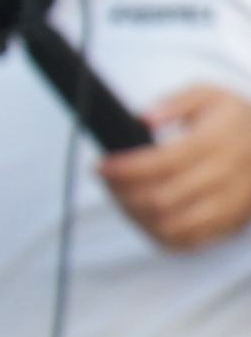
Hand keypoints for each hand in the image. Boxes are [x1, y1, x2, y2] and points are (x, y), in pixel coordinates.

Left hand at [99, 85, 250, 251]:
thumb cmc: (234, 121)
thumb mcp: (209, 96)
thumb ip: (175, 102)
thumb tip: (146, 118)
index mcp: (217, 143)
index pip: (164, 163)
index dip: (126, 168)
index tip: (101, 166)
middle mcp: (226, 177)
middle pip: (162, 199)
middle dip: (123, 192)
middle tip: (107, 180)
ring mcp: (229, 204)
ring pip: (172, 225)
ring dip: (137, 215)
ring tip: (121, 197)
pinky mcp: (229, 223)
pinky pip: (188, 241)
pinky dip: (158, 233)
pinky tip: (143, 214)